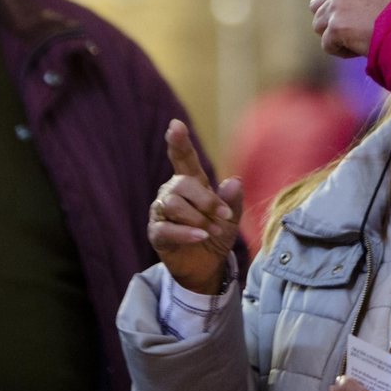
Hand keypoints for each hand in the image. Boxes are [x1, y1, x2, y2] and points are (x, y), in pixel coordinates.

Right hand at [148, 119, 242, 293]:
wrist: (208, 265)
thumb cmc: (218, 234)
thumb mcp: (232, 217)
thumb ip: (233, 200)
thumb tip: (235, 181)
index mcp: (192, 183)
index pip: (183, 158)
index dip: (179, 142)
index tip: (176, 125)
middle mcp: (172, 193)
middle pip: (182, 184)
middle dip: (206, 200)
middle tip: (224, 217)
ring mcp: (161, 212)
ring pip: (174, 205)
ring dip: (199, 219)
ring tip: (214, 231)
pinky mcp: (156, 232)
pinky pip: (166, 228)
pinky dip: (186, 233)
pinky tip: (200, 237)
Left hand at [263, 0, 390, 57]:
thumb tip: (330, 26)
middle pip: (318, 5)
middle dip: (333, 19)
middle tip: (362, 24)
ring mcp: (337, 4)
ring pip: (321, 27)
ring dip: (338, 37)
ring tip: (366, 34)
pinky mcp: (336, 25)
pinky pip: (328, 45)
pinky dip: (342, 50)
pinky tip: (362, 45)